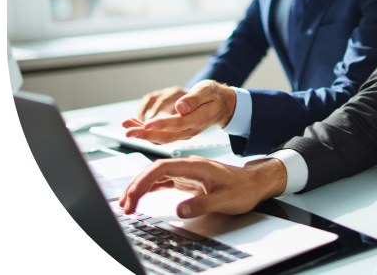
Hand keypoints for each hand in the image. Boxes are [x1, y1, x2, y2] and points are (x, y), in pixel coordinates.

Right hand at [119, 155, 286, 217]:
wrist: (253, 184)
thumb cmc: (242, 189)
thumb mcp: (225, 200)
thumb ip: (202, 204)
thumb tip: (180, 210)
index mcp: (195, 165)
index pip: (162, 167)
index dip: (144, 180)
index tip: (132, 196)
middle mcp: (188, 165)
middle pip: (155, 170)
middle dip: (136, 185)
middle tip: (123, 204)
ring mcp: (187, 172)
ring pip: (157, 175)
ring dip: (141, 187)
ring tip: (127, 203)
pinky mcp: (188, 179)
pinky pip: (164, 180)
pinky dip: (150, 188)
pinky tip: (141, 195)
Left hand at [123, 80, 236, 144]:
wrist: (222, 106)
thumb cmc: (214, 96)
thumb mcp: (207, 90)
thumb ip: (194, 99)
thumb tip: (180, 106)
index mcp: (199, 119)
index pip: (178, 124)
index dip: (162, 125)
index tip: (146, 124)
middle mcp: (191, 130)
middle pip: (166, 136)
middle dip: (145, 134)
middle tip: (128, 130)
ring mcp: (185, 134)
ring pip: (161, 138)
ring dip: (143, 133)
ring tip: (126, 125)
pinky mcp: (180, 133)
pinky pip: (162, 136)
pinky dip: (148, 132)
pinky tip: (136, 125)